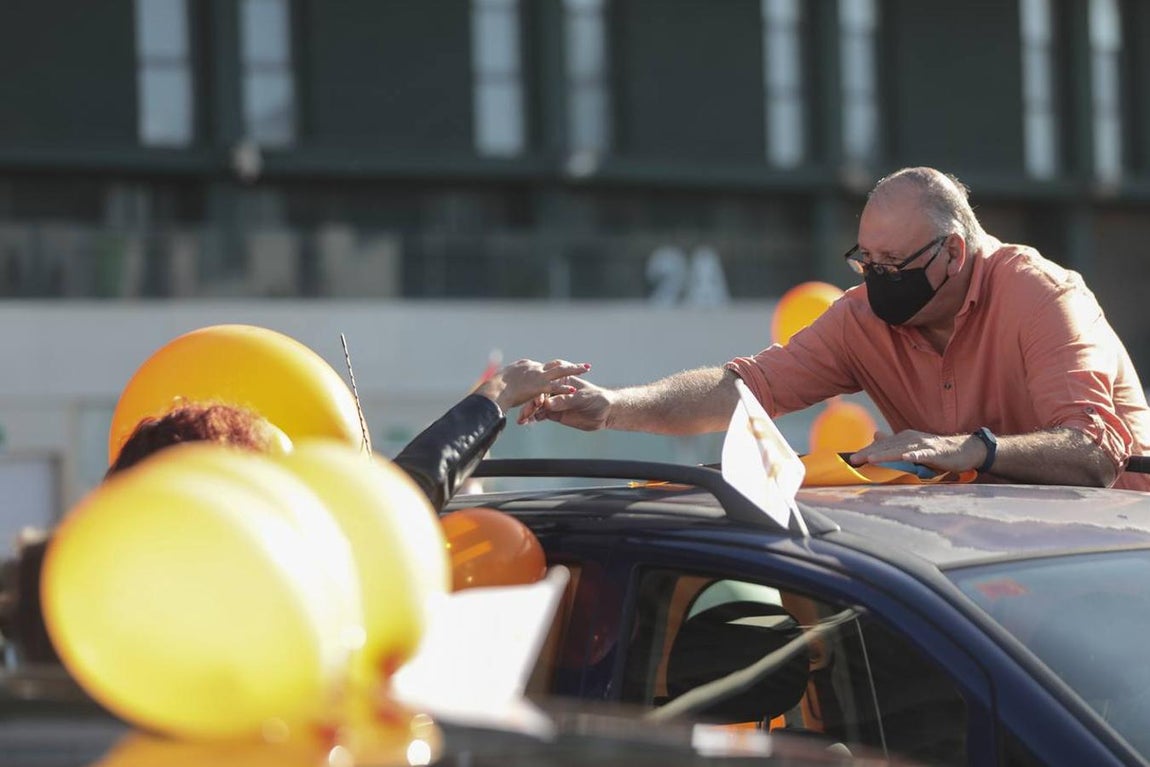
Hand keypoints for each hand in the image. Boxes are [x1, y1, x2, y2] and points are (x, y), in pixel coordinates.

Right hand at [475, 359, 590, 412]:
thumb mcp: (503, 382)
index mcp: (525, 365)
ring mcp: (537, 375)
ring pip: (560, 370)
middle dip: (569, 365)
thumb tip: (510, 388)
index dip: (553, 369)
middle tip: (582, 365)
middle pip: (556, 364)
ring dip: (575, 369)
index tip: (561, 370)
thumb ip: (511, 383)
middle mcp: (533, 367)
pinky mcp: (538, 385)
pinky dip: (565, 388)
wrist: (493, 390)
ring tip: (587, 368)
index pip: (543, 366)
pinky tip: (574, 388)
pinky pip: (555, 386)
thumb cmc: (494, 389)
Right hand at [519, 375, 613, 430]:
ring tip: (521, 420)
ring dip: (529, 413)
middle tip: (524, 414)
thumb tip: (549, 404)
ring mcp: (555, 403)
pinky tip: (526, 422)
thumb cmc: (597, 398)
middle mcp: (556, 391)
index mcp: (562, 382)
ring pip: (538, 407)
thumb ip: (565, 401)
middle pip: (539, 397)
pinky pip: (542, 416)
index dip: (539, 395)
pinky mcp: (556, 414)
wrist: (607, 412)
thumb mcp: (581, 398)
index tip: (535, 403)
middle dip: (530, 405)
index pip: (547, 387)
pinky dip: (533, 419)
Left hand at [848, 429, 985, 472]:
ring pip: (901, 450)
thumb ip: (894, 442)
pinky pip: (922, 454)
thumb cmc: (936, 450)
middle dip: (870, 452)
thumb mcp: (912, 446)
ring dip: (886, 454)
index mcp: (904, 438)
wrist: (963, 449)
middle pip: (887, 446)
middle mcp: (911, 438)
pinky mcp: (935, 452)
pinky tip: (906, 458)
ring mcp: (923, 445)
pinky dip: (914, 455)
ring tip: (872, 459)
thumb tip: (876, 434)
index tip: (851, 458)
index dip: (867, 450)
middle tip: (854, 459)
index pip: (882, 444)